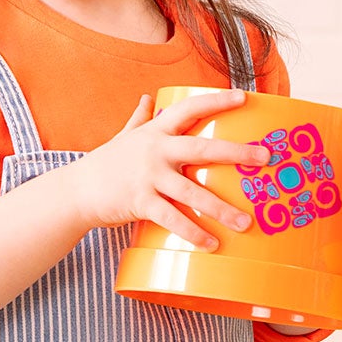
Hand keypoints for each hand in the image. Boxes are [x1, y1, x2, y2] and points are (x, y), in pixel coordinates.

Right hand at [61, 90, 262, 251]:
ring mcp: (148, 177)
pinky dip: (193, 233)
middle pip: (202, 148)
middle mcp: (155, 151)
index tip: (244, 97)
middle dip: (236, 152)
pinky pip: (172, 219)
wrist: (76, 191)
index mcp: (155, 131)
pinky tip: (212, 244)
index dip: (217, 101)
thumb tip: (147, 98)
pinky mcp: (140, 202)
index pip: (189, 109)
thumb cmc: (105, 163)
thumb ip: (138, 118)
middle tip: (264, 158)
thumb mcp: (123, 136)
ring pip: (192, 192)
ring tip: (246, 223)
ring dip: (222, 209)